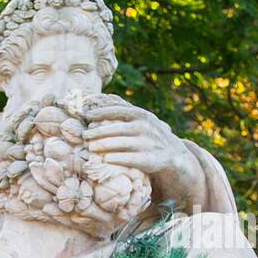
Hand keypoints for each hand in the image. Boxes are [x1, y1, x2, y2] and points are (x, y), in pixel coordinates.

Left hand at [82, 102, 203, 206]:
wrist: (172, 154)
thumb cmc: (147, 136)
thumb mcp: (140, 120)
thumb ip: (123, 111)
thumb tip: (101, 97)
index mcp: (141, 115)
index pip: (118, 111)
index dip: (101, 112)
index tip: (87, 116)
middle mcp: (145, 128)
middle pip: (116, 128)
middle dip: (98, 132)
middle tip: (84, 135)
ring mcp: (148, 144)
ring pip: (121, 143)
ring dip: (103, 145)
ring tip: (90, 147)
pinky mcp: (149, 160)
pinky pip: (129, 159)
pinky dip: (116, 159)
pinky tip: (105, 159)